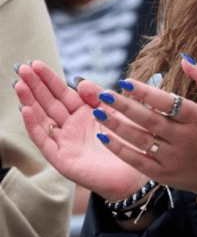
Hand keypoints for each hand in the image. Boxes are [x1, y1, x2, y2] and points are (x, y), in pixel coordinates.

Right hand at [15, 61, 147, 200]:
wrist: (137, 172)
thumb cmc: (129, 141)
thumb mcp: (115, 112)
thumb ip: (98, 97)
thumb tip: (80, 81)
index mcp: (83, 113)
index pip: (61, 92)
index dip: (48, 79)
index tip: (35, 63)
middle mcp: (71, 127)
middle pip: (48, 103)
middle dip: (35, 86)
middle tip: (21, 68)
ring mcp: (65, 142)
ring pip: (42, 119)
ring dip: (30, 102)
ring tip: (20, 85)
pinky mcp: (62, 159)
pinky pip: (44, 141)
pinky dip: (34, 126)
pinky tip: (26, 110)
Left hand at [85, 56, 196, 193]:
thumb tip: (183, 59)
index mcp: (196, 117)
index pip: (168, 102)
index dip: (146, 92)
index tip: (125, 82)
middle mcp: (184, 137)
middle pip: (149, 120)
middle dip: (124, 106)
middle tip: (103, 94)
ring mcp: (173, 157)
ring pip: (140, 140)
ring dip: (117, 126)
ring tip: (98, 113)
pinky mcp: (164, 174)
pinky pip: (137, 161)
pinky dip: (119, 149)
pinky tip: (104, 137)